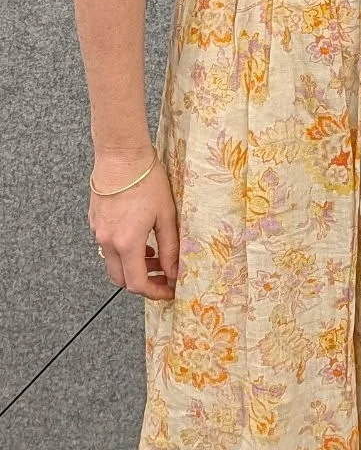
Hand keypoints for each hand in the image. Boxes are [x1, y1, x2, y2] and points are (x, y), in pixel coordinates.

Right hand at [89, 152, 178, 300]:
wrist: (121, 156)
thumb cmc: (147, 180)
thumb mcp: (166, 215)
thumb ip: (171, 247)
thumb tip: (175, 271)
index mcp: (126, 243)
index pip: (136, 283)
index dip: (155, 292)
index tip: (170, 291)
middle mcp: (107, 242)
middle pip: (121, 279)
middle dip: (143, 282)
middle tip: (164, 277)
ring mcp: (98, 232)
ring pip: (114, 263)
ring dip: (134, 266)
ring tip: (156, 256)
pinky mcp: (95, 222)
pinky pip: (108, 246)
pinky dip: (124, 250)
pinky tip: (141, 239)